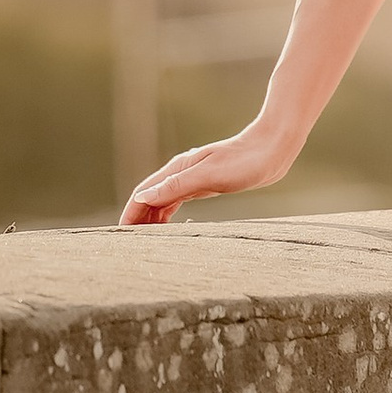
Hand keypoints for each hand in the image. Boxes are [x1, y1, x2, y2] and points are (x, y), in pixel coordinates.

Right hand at [120, 124, 292, 226]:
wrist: (272, 150)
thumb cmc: (244, 161)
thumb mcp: (209, 176)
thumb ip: (176, 187)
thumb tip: (143, 197)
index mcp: (178, 169)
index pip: (144, 193)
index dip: (130, 212)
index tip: (119, 232)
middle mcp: (181, 173)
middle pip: (150, 198)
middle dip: (136, 218)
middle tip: (128, 243)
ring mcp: (193, 179)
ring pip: (162, 201)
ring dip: (150, 218)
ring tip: (142, 239)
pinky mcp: (205, 185)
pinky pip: (177, 202)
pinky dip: (166, 215)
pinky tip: (165, 227)